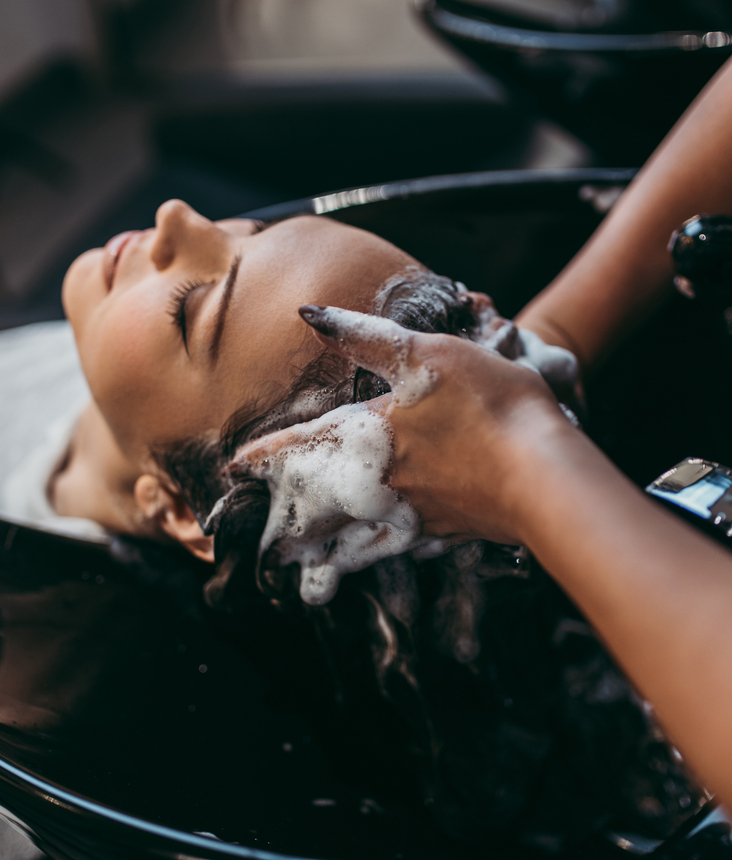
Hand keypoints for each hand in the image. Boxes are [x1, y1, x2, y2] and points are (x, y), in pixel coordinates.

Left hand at [236, 306, 568, 545]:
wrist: (544, 471)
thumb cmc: (486, 404)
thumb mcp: (425, 354)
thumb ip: (365, 334)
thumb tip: (309, 315)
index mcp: (371, 437)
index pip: (303, 445)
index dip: (266, 456)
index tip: (234, 471)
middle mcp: (384, 482)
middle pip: (324, 508)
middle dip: (291, 526)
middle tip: (268, 547)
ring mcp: (417, 512)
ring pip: (360, 541)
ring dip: (329, 556)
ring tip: (309, 574)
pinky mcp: (451, 530)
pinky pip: (407, 549)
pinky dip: (387, 559)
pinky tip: (390, 560)